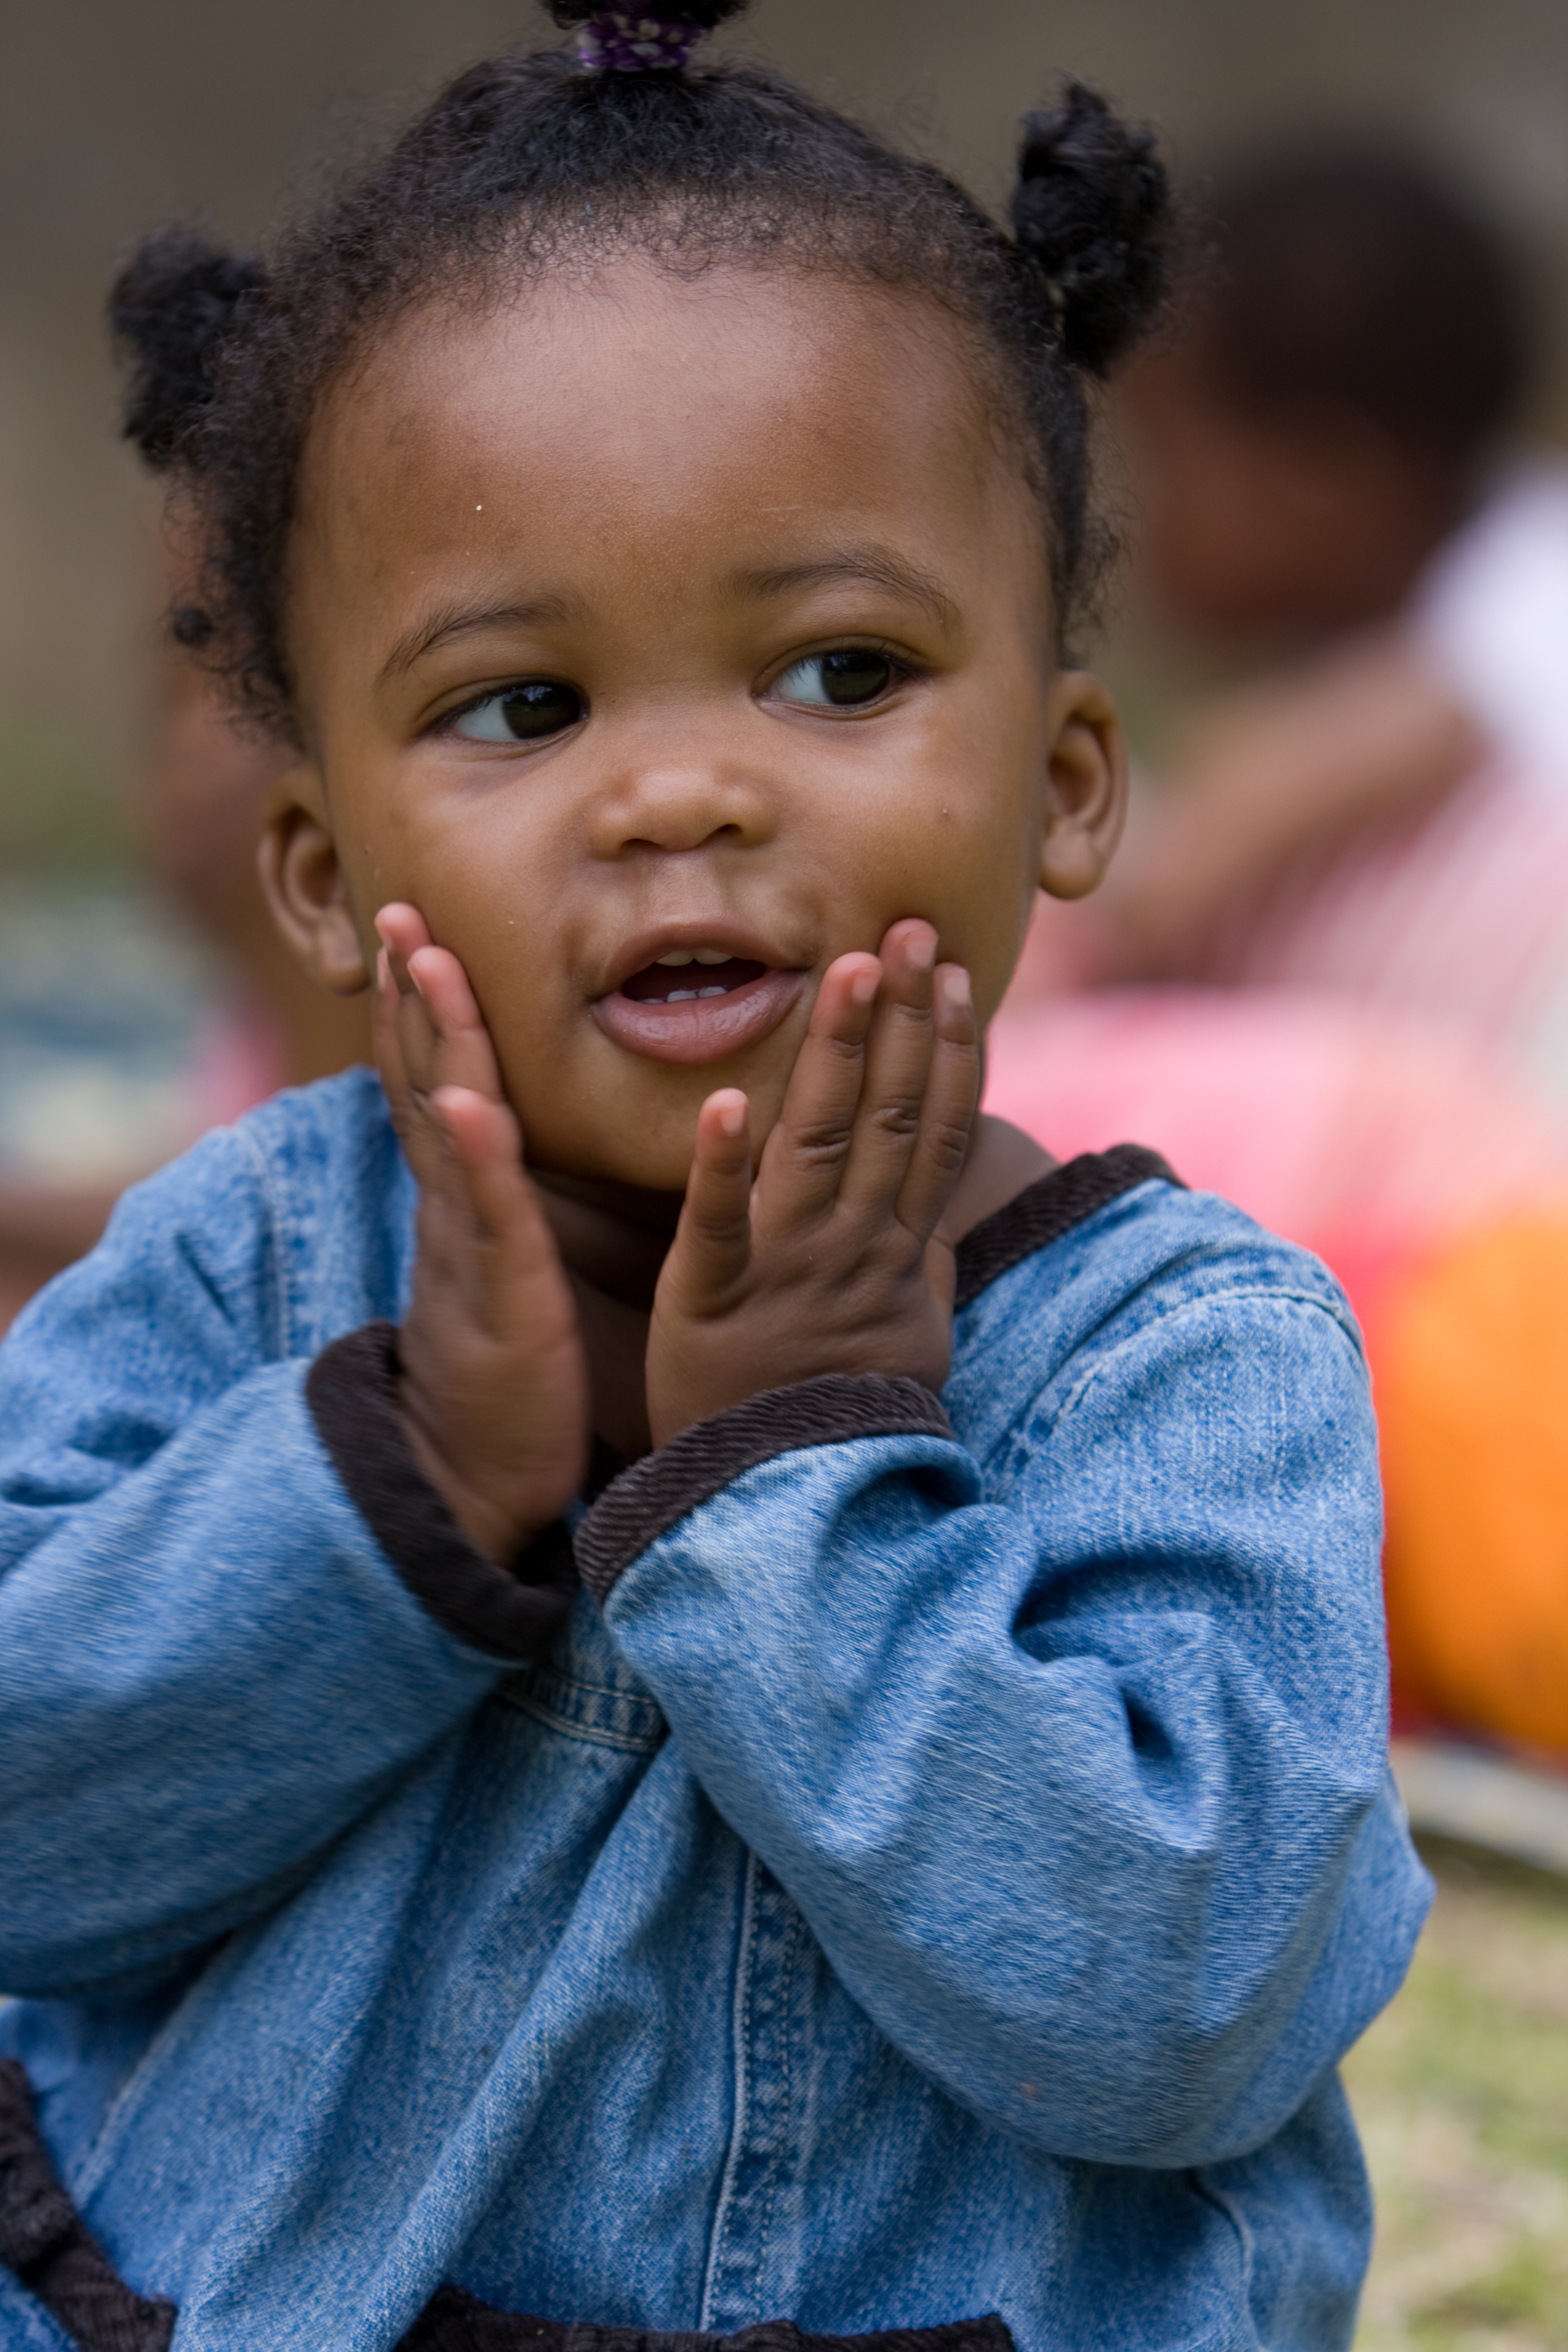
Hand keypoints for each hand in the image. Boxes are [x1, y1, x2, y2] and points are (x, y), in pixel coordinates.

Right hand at [374, 904, 589, 1562]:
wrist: (469, 1484)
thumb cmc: (497, 1382)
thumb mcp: (492, 1276)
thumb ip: (487, 1212)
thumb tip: (485, 1149)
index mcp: (455, 1206)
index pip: (431, 1089)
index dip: (416, 1012)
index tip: (409, 932)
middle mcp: (450, 1214)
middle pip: (425, 1085)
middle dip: (411, 996)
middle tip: (398, 908)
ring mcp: (469, 1251)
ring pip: (449, 1129)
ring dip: (436, 1043)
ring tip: (423, 963)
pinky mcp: (503, 1299)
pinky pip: (489, 1218)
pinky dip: (478, 1158)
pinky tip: (471, 1104)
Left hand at [647, 919, 979, 1446]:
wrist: (789, 1502)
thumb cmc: (843, 1416)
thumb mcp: (911, 1339)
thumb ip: (925, 1267)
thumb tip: (946, 1215)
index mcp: (896, 1252)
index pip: (933, 1129)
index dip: (948, 1046)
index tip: (955, 973)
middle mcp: (851, 1248)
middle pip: (887, 1115)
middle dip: (900, 1019)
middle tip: (909, 929)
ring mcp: (784, 1271)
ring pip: (815, 1146)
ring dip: (833, 1055)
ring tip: (844, 972)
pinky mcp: (707, 1303)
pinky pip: (715, 1226)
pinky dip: (721, 1167)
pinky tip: (724, 1102)